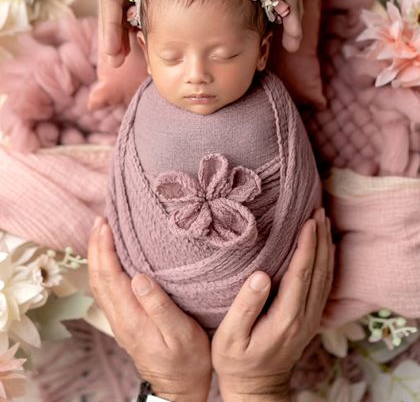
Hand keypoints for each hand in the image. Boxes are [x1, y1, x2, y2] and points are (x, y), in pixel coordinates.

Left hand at [88, 217, 210, 401]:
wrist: (179, 389)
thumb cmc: (186, 361)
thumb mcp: (180, 334)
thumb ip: (158, 306)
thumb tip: (138, 277)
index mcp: (131, 317)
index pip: (109, 276)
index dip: (104, 249)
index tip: (104, 225)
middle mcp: (119, 318)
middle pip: (98, 277)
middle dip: (96, 246)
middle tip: (100, 220)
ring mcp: (120, 320)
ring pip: (100, 283)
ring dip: (98, 255)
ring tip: (102, 232)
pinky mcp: (125, 321)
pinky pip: (107, 289)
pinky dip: (105, 268)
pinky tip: (112, 258)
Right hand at [100, 0, 187, 66]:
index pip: (110, 8)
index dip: (111, 34)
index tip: (111, 58)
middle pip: (114, 12)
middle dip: (115, 39)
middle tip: (118, 64)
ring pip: (125, 8)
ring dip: (126, 30)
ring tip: (129, 53)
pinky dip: (138, 15)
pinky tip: (142, 27)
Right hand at [212, 209, 333, 401]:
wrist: (256, 388)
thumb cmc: (236, 361)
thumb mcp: (231, 337)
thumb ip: (245, 306)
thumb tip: (260, 275)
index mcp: (286, 318)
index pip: (301, 273)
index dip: (306, 246)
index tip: (308, 221)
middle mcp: (304, 317)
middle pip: (319, 271)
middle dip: (320, 239)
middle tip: (319, 211)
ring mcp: (309, 319)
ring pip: (325, 277)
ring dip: (326, 248)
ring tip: (324, 222)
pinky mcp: (309, 319)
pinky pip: (324, 286)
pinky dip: (327, 263)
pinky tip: (324, 249)